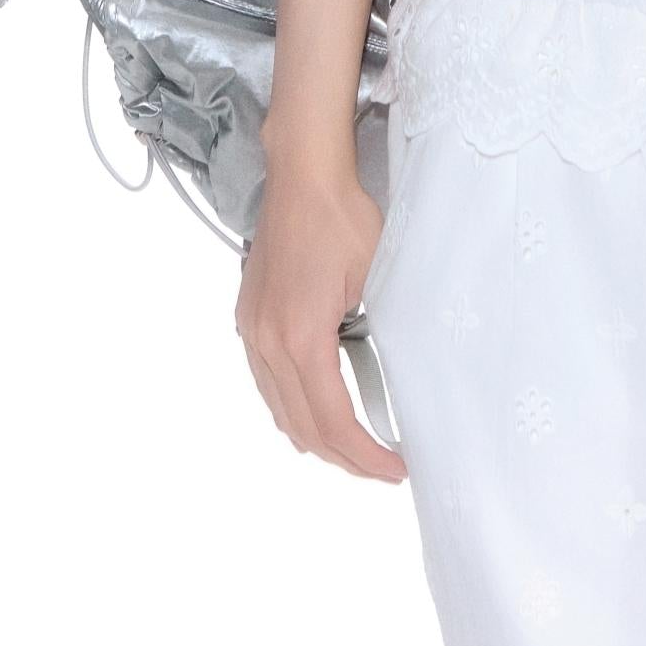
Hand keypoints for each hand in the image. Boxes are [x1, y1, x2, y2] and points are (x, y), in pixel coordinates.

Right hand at [235, 162, 407, 482]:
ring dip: (316, 436)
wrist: (303, 176)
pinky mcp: (249, 317)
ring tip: (356, 448)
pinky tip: (317, 409)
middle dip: (344, 456)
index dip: (365, 455)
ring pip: (279, 409)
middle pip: (302, 426)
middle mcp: (266, 341)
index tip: (395, 469)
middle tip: (381, 469)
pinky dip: (293, 406)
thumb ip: (379, 336)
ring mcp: (251, 330)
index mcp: (300, 336)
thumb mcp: (378, 279)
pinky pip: (267, 382)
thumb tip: (396, 380)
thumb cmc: (344, 218)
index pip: (332, 420)